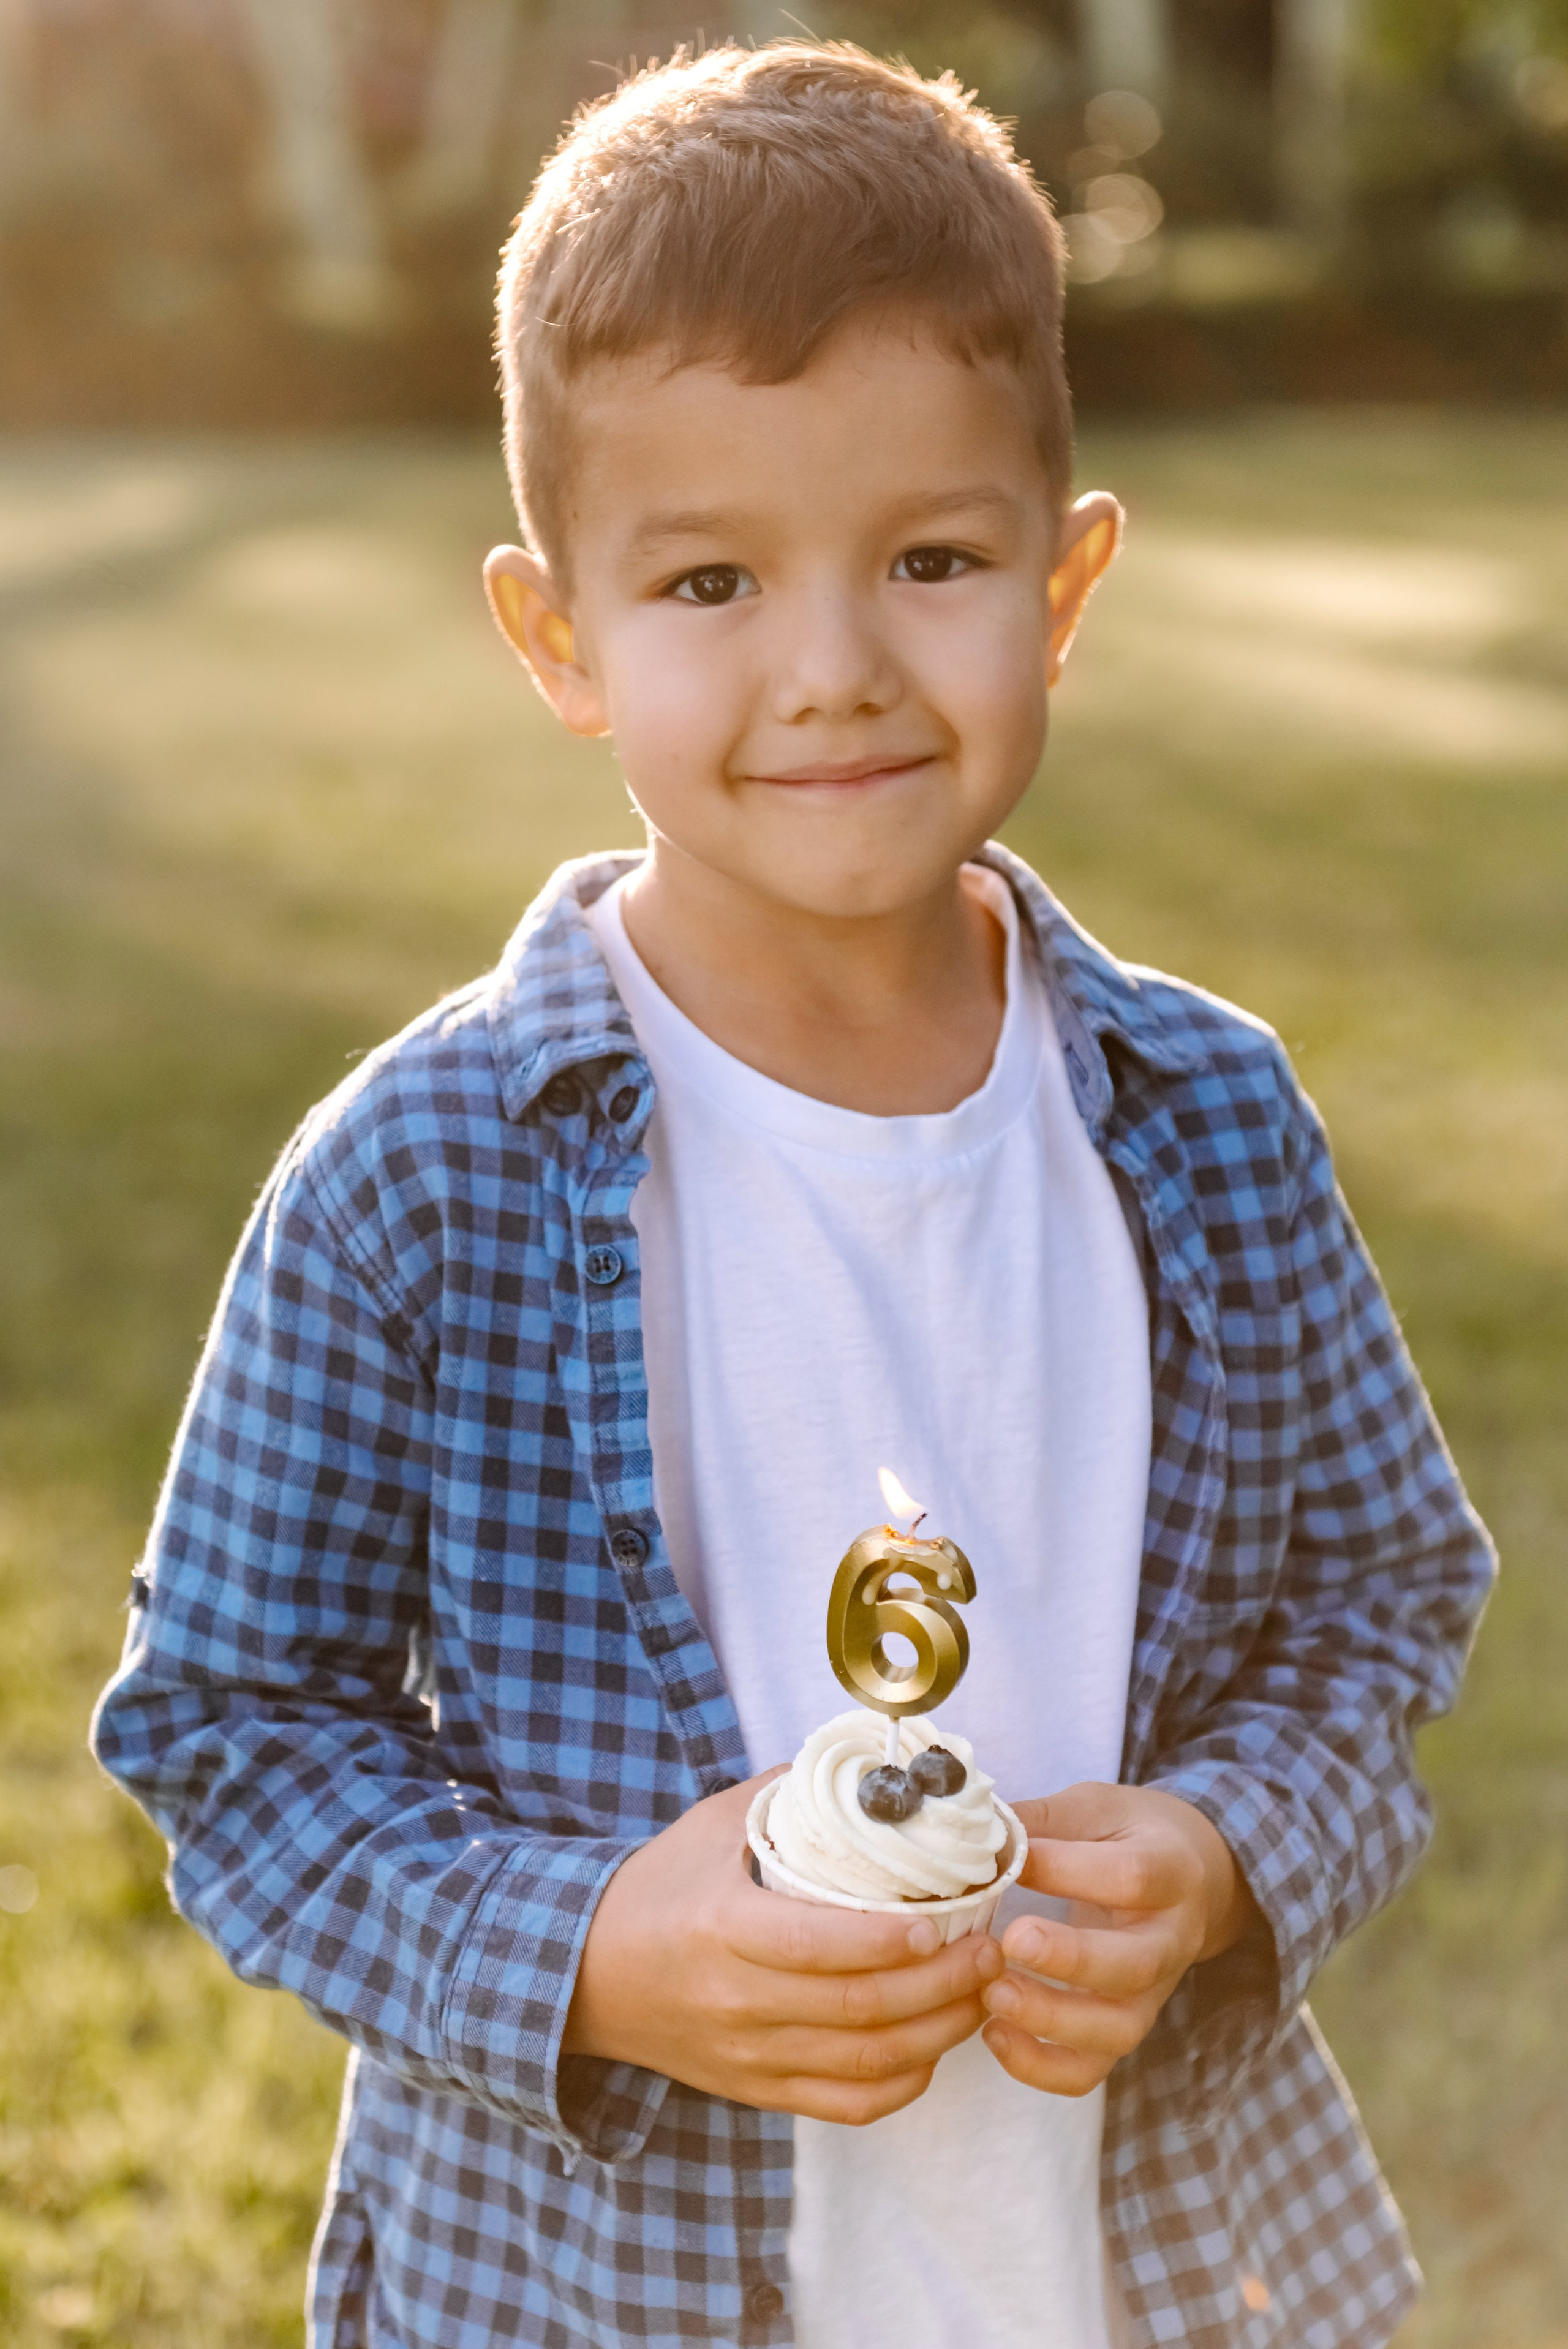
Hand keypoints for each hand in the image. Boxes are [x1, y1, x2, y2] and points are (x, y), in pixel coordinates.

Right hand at [564, 1771, 1003, 2124]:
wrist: (586, 1977)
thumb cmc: (657, 1889)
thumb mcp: (709, 1827)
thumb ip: (786, 1795)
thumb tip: (869, 1769)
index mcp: (723, 1930)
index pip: (820, 1945)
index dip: (892, 1941)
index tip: (947, 1920)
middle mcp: (737, 2003)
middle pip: (860, 2008)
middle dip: (943, 1984)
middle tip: (992, 1949)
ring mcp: (749, 2057)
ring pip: (865, 2062)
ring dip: (939, 2031)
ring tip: (982, 1991)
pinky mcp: (757, 2091)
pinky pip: (846, 2104)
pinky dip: (903, 2083)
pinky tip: (935, 2047)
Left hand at [980, 1782, 1259, 2096]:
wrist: (1195, 1877)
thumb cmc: (1130, 1835)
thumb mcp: (1096, 1808)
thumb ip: (1044, 1820)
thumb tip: (977, 1827)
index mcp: (1170, 1871)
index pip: (1131, 1877)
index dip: (1068, 1871)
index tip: (1009, 1861)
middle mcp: (1170, 1940)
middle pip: (1134, 1965)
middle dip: (1070, 1960)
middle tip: (1010, 1942)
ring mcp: (1152, 1993)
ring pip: (1117, 2028)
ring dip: (1051, 2020)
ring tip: (992, 1993)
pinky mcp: (1126, 2025)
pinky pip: (1093, 2068)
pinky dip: (1043, 2066)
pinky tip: (994, 2034)